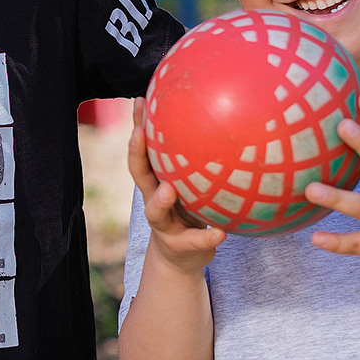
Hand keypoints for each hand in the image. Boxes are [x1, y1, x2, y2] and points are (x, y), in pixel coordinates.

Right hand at [129, 100, 224, 272]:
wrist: (182, 257)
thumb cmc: (190, 210)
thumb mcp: (190, 184)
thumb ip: (198, 161)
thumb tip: (223, 116)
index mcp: (156, 181)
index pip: (143, 151)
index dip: (138, 126)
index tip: (140, 102)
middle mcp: (153, 199)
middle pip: (139, 176)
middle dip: (136, 154)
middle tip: (138, 134)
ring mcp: (164, 225)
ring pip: (154, 212)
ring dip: (159, 201)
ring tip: (167, 190)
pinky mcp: (182, 246)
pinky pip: (195, 241)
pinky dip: (206, 237)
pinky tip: (221, 233)